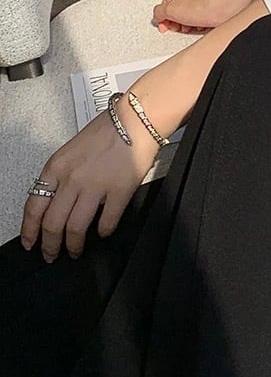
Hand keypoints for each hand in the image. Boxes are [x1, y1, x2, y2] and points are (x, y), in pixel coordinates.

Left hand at [20, 102, 160, 261]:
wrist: (135, 121)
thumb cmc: (106, 132)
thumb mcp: (70, 152)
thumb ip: (61, 178)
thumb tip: (58, 205)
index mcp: (56, 167)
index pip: (34, 206)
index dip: (29, 230)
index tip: (30, 243)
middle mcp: (72, 179)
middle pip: (52, 223)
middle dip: (50, 246)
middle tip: (52, 255)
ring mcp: (95, 187)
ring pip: (75, 228)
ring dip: (74, 245)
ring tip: (76, 251)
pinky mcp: (119, 192)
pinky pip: (106, 222)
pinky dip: (103, 232)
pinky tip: (102, 232)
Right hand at [153, 0, 241, 34]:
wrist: (222, 10)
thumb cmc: (200, 6)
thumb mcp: (170, 9)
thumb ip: (158, 12)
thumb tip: (157, 17)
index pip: (165, 5)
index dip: (163, 17)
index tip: (164, 26)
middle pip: (177, 13)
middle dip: (176, 23)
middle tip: (177, 27)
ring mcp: (202, 3)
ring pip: (189, 19)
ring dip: (188, 26)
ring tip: (190, 27)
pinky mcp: (211, 13)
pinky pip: (201, 23)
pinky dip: (199, 27)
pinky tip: (201, 28)